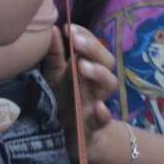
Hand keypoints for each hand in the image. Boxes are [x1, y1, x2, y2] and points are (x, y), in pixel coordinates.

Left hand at [48, 24, 115, 155]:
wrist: (74, 135)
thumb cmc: (67, 99)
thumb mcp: (57, 75)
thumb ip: (55, 53)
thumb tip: (53, 28)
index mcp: (90, 68)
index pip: (94, 47)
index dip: (86, 36)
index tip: (69, 28)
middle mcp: (98, 83)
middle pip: (107, 61)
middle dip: (93, 49)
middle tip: (76, 41)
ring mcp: (99, 102)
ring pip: (110, 84)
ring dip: (98, 73)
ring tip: (82, 66)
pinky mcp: (96, 125)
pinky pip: (105, 119)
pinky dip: (103, 114)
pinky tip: (97, 107)